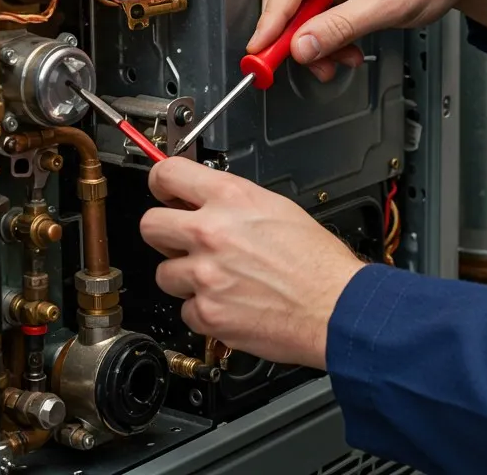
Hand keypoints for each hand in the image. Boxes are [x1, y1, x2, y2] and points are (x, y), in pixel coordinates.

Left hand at [140, 157, 365, 368]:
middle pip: (149, 225)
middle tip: (183, 243)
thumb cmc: (318, 263)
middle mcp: (211, 233)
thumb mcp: (279, 208)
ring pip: (165, 274)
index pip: (167, 174)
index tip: (162, 191)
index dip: (160, 183)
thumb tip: (206, 202)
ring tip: (220, 281)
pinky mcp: (207, 313)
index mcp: (230, 199)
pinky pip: (186, 310)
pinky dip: (205, 311)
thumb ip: (234, 203)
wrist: (336, 308)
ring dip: (186, 279)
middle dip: (164, 235)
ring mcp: (205, 275)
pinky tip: (231, 304)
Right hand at [249, 0, 486, 80]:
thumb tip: (302, 46)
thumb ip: (342, 27)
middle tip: (305, 62)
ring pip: (296, 0)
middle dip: (294, 31)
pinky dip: (323, 30)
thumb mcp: (390, 4)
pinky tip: (343, 46)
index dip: (273, 17)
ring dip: (312, 36)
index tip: (261, 48)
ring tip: (339, 58)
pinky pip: (312, 5)